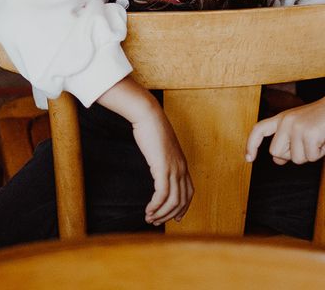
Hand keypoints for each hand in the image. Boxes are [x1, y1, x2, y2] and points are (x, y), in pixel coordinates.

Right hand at [130, 103, 194, 224]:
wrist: (148, 115)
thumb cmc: (151, 127)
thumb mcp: (160, 146)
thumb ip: (162, 156)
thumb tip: (157, 161)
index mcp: (182, 164)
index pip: (188, 192)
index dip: (184, 207)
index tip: (176, 217)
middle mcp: (181, 169)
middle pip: (181, 201)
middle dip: (170, 215)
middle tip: (156, 222)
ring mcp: (174, 169)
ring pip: (173, 201)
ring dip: (161, 213)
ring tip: (149, 219)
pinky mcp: (163, 169)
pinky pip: (162, 194)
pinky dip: (156, 205)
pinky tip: (148, 210)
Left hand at [246, 98, 324, 164]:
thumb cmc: (320, 121)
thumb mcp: (299, 129)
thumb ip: (286, 142)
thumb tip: (276, 160)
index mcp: (280, 118)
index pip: (259, 130)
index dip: (251, 144)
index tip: (248, 159)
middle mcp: (285, 121)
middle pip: (275, 152)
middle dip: (291, 156)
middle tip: (306, 145)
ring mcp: (296, 127)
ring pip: (295, 159)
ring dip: (309, 155)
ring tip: (317, 140)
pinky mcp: (309, 134)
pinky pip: (311, 157)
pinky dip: (320, 153)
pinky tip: (324, 141)